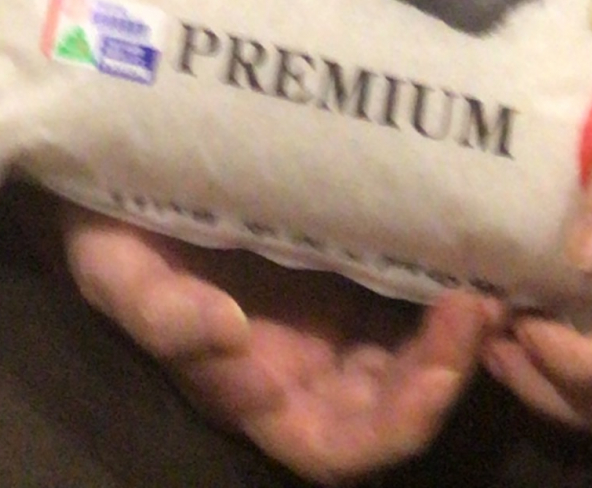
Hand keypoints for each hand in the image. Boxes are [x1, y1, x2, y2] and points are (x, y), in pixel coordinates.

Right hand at [60, 204, 499, 483]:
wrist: (111, 149)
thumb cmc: (106, 219)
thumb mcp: (112, 266)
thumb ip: (160, 311)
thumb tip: (229, 335)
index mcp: (253, 386)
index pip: (342, 443)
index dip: (399, 423)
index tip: (439, 365)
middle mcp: (302, 360)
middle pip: (393, 404)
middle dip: (448, 370)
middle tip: (479, 301)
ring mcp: (327, 307)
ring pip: (410, 348)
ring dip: (456, 329)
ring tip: (484, 269)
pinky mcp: (340, 249)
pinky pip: (403, 284)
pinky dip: (438, 275)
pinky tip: (462, 235)